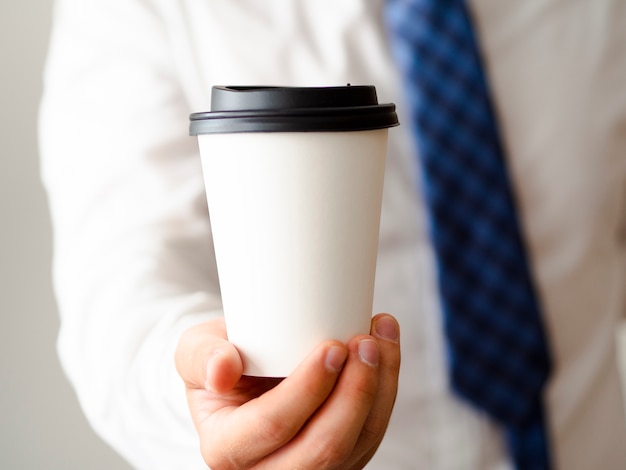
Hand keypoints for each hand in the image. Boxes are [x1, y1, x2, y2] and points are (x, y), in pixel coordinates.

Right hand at [175, 313, 400, 468]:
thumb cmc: (220, 359)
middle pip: (323, 449)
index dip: (308, 388)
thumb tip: (223, 370)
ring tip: (380, 339)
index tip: (332, 346)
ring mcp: (307, 469)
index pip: (273, 424)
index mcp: (227, 447)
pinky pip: (369, 435)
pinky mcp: (337, 459)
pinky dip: (384, 391)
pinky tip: (385, 350)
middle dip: (354, 394)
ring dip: (378, 389)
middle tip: (365, 342)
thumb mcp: (195, 351)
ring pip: (356, 446)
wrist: (241, 375)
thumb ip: (201, 356)